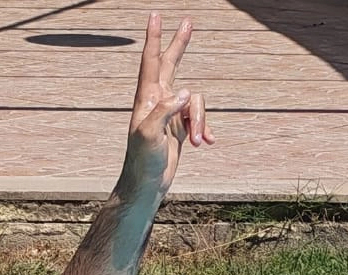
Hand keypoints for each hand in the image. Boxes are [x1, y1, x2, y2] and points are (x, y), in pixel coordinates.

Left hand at [120, 14, 210, 198]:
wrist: (146, 185)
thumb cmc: (142, 161)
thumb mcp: (149, 134)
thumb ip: (165, 110)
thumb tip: (186, 92)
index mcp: (147, 98)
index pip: (150, 61)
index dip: (154, 37)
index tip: (155, 15)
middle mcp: (159, 101)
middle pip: (171, 64)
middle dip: (180, 45)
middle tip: (188, 22)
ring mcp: (171, 114)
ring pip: (195, 102)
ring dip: (201, 121)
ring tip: (197, 143)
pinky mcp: (181, 128)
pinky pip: (200, 119)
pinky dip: (205, 130)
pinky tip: (206, 143)